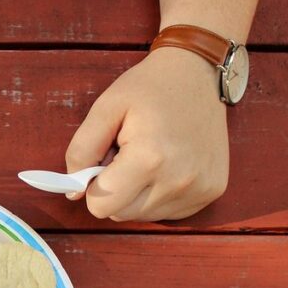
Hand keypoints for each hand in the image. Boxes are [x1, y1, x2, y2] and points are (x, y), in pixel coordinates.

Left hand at [65, 48, 229, 221]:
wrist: (197, 72)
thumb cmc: (148, 87)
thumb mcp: (104, 108)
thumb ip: (81, 151)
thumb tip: (75, 192)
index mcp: (149, 159)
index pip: (101, 206)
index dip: (94, 186)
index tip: (105, 161)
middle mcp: (178, 180)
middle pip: (121, 214)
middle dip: (115, 190)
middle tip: (127, 155)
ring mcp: (200, 188)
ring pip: (144, 216)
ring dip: (138, 193)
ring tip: (149, 157)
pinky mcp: (213, 191)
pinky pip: (169, 211)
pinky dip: (160, 195)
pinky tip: (168, 165)